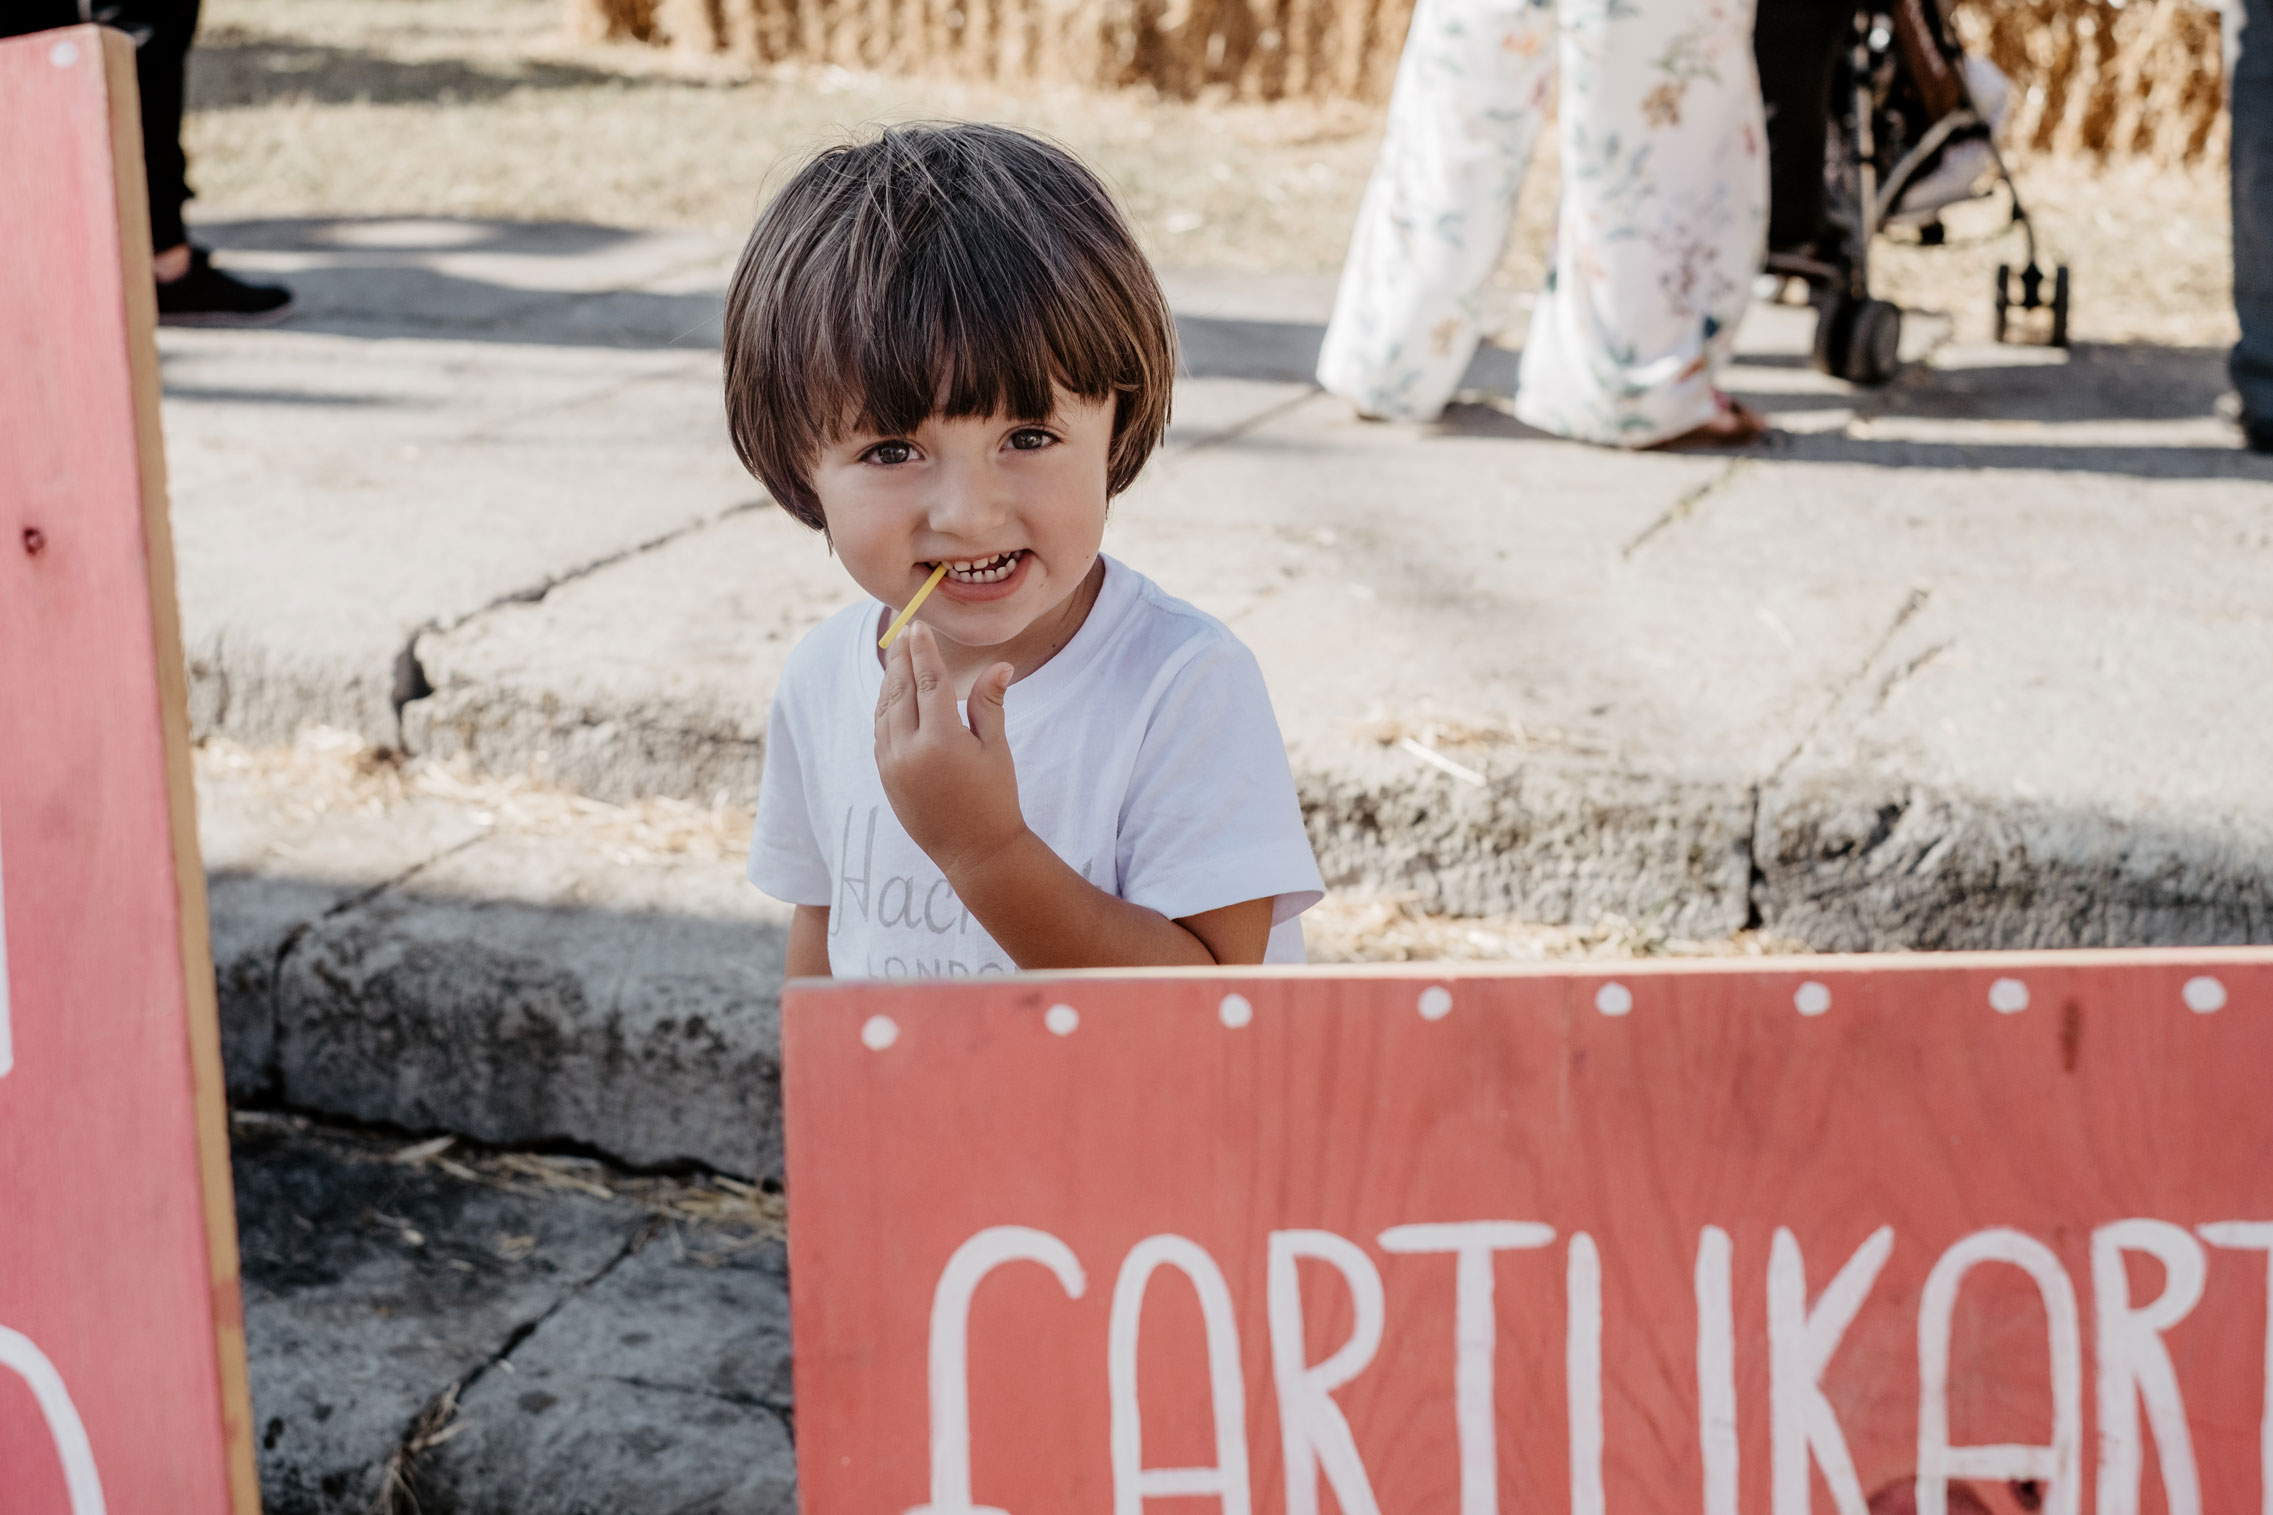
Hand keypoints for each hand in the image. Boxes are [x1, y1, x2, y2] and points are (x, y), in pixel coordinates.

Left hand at [874, 623, 1025, 876]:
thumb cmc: (994, 798)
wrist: (973, 851)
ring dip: (890, 680)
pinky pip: (879, 731)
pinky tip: (893, 693)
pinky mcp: (885, 776)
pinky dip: (885, 706)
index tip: (918, 627)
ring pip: (884, 709)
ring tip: (898, 657)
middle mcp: (910, 751)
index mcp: (942, 741)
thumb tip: (1000, 665)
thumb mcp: (996, 749)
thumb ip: (989, 704)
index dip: (923, 652)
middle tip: (904, 631)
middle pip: (900, 690)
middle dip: (902, 658)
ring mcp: (892, 764)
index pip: (929, 682)